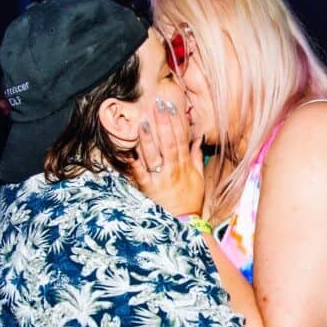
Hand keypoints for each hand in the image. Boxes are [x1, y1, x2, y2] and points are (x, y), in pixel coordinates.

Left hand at [129, 97, 204, 216]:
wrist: (183, 221)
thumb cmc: (190, 198)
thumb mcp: (198, 177)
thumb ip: (196, 156)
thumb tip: (198, 137)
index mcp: (185, 165)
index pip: (181, 140)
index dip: (177, 123)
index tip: (172, 108)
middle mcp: (173, 169)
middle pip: (168, 143)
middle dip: (164, 124)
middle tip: (158, 105)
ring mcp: (160, 178)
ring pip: (154, 155)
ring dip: (149, 139)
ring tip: (143, 122)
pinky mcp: (148, 188)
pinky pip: (140, 174)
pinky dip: (134, 163)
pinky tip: (127, 151)